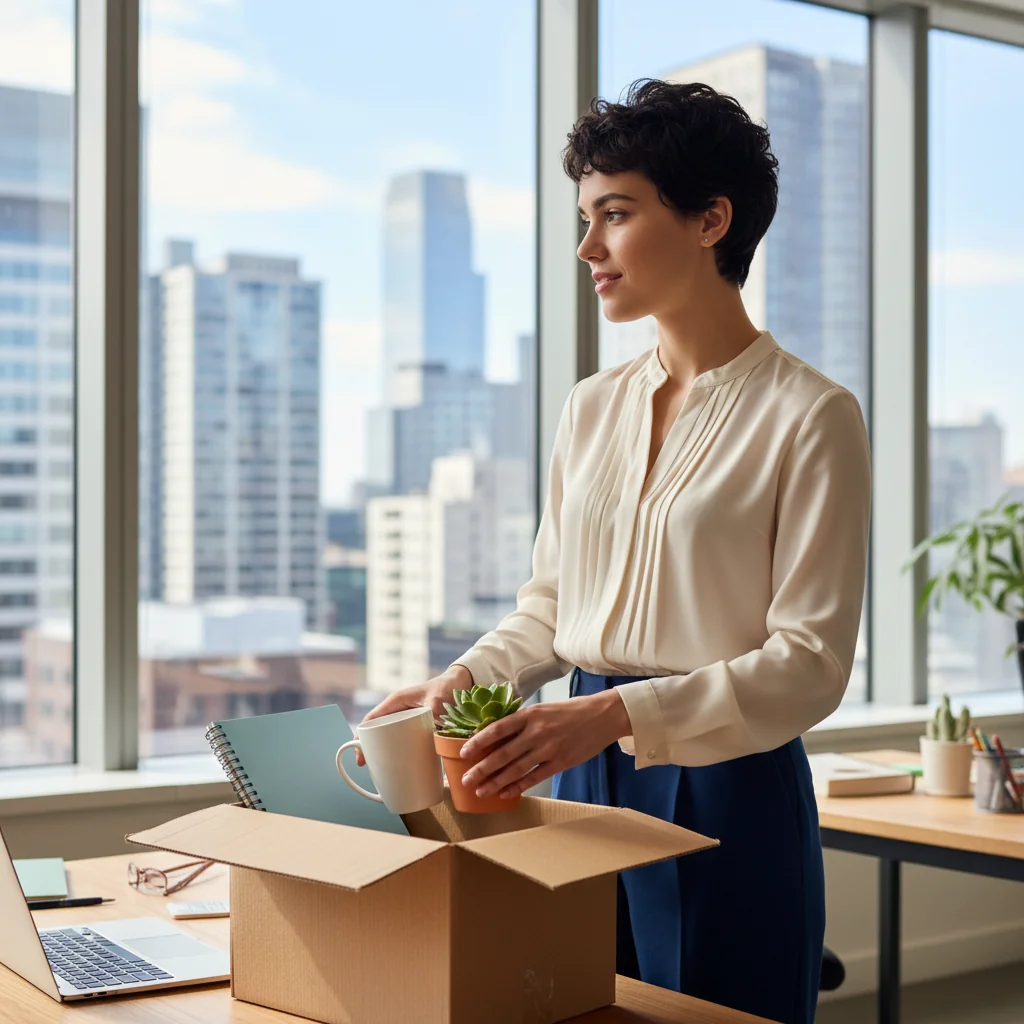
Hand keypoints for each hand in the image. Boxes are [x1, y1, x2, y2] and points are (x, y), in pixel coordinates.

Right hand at [354, 665, 472, 765]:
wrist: (461, 683)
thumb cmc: (447, 687)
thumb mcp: (439, 700)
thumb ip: (434, 714)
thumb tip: (433, 733)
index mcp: (396, 701)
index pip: (371, 720)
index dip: (362, 738)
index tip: (360, 757)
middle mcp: (398, 710)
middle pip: (377, 731)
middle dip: (370, 749)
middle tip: (370, 768)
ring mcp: (406, 718)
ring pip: (388, 737)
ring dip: (384, 752)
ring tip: (384, 771)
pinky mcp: (415, 725)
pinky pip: (401, 739)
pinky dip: (398, 751)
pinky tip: (401, 765)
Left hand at [458, 689, 631, 799]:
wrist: (602, 716)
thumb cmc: (570, 711)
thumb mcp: (542, 709)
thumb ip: (522, 721)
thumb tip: (496, 734)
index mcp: (529, 715)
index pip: (497, 728)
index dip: (478, 741)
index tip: (463, 752)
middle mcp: (536, 732)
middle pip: (502, 753)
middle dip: (481, 769)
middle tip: (465, 780)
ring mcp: (548, 748)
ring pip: (515, 769)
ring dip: (495, 782)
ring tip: (480, 791)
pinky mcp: (560, 762)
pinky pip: (534, 777)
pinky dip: (518, 787)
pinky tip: (505, 794)